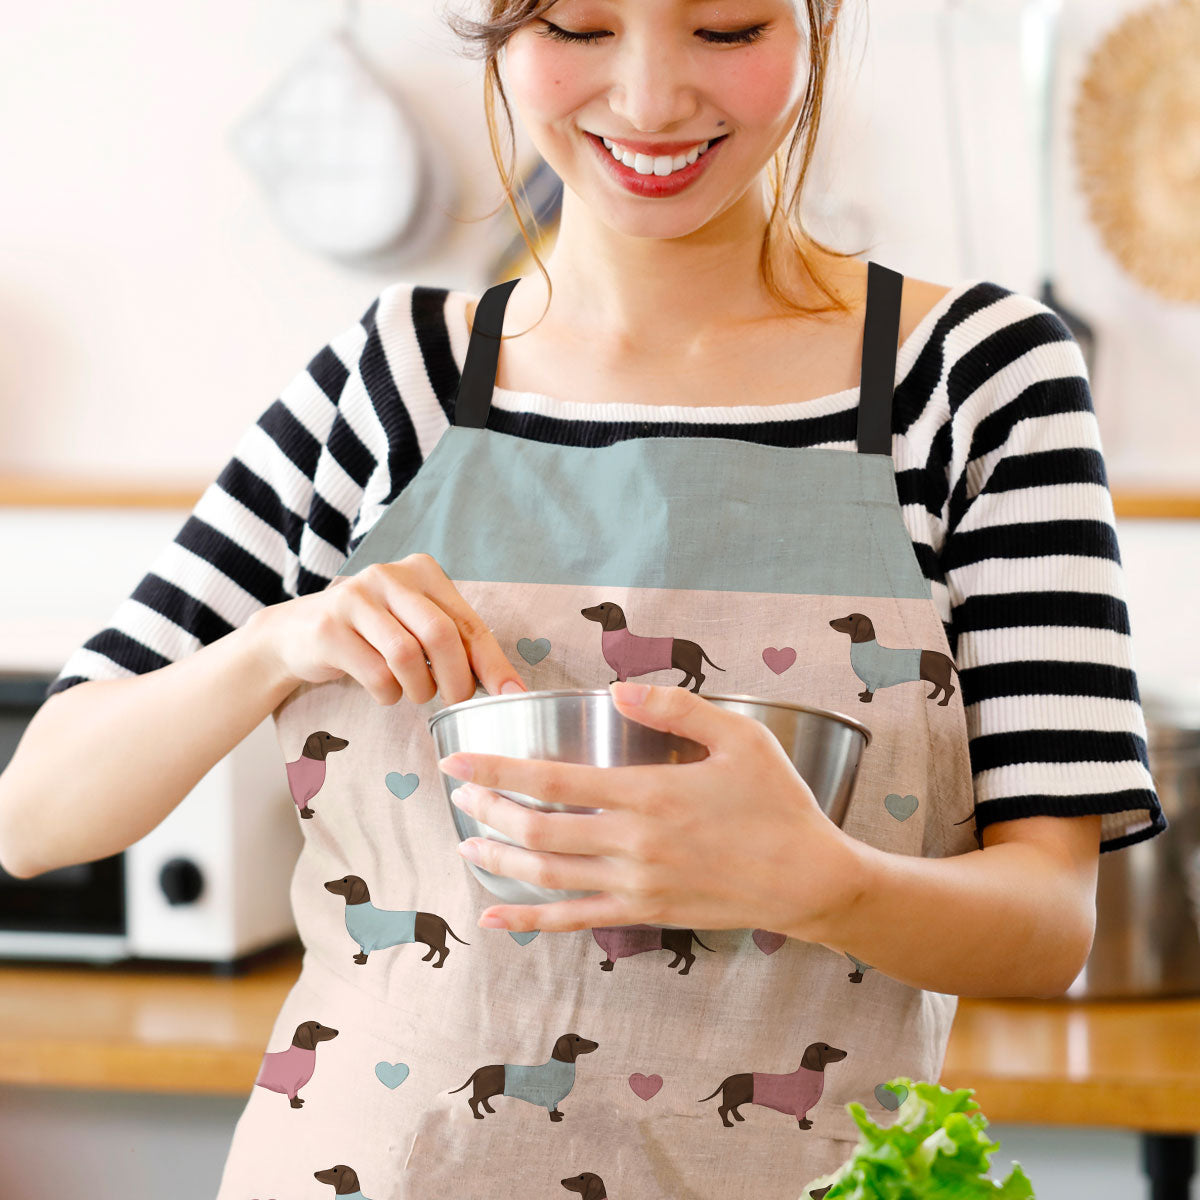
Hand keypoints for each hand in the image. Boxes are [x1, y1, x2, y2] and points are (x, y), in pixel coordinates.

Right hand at [246, 553, 527, 705]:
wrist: (296, 633)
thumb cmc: (371, 635)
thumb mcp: (414, 625)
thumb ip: (456, 643)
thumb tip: (508, 686)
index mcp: (422, 571)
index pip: (468, 622)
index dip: (493, 663)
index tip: (512, 695)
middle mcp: (389, 576)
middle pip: (441, 635)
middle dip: (457, 680)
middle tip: (455, 702)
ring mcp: (355, 598)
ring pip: (407, 656)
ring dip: (419, 690)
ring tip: (415, 694)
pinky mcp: (329, 628)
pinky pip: (376, 674)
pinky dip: (388, 695)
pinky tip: (385, 692)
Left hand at [439, 680, 854, 936]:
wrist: (810, 881)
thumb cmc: (778, 803)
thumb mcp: (740, 737)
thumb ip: (677, 707)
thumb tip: (617, 689)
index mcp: (650, 794)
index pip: (553, 780)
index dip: (498, 769)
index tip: (458, 759)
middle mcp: (633, 843)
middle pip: (538, 830)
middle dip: (488, 811)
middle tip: (457, 794)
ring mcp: (635, 885)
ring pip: (547, 876)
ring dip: (499, 860)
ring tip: (466, 843)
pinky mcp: (644, 913)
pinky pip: (574, 921)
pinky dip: (530, 922)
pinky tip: (496, 919)